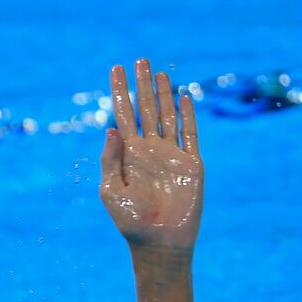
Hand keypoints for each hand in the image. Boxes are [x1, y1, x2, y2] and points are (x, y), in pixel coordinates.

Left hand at [100, 59, 203, 254]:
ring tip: (159, 71)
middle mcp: (149, 151)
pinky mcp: (191, 164)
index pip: (123, 115)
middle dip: (141, 85)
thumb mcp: (112, 190)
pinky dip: (188, 115)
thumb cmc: (131, 222)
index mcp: (128, 155)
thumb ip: (110, 160)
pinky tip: (183, 96)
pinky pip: (190, 134)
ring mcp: (171, 155)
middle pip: (145, 109)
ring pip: (167, 115)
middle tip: (139, 60)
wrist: (160, 242)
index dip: (119, 92)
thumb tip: (111, 128)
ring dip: (163, 93)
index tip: (116, 69)